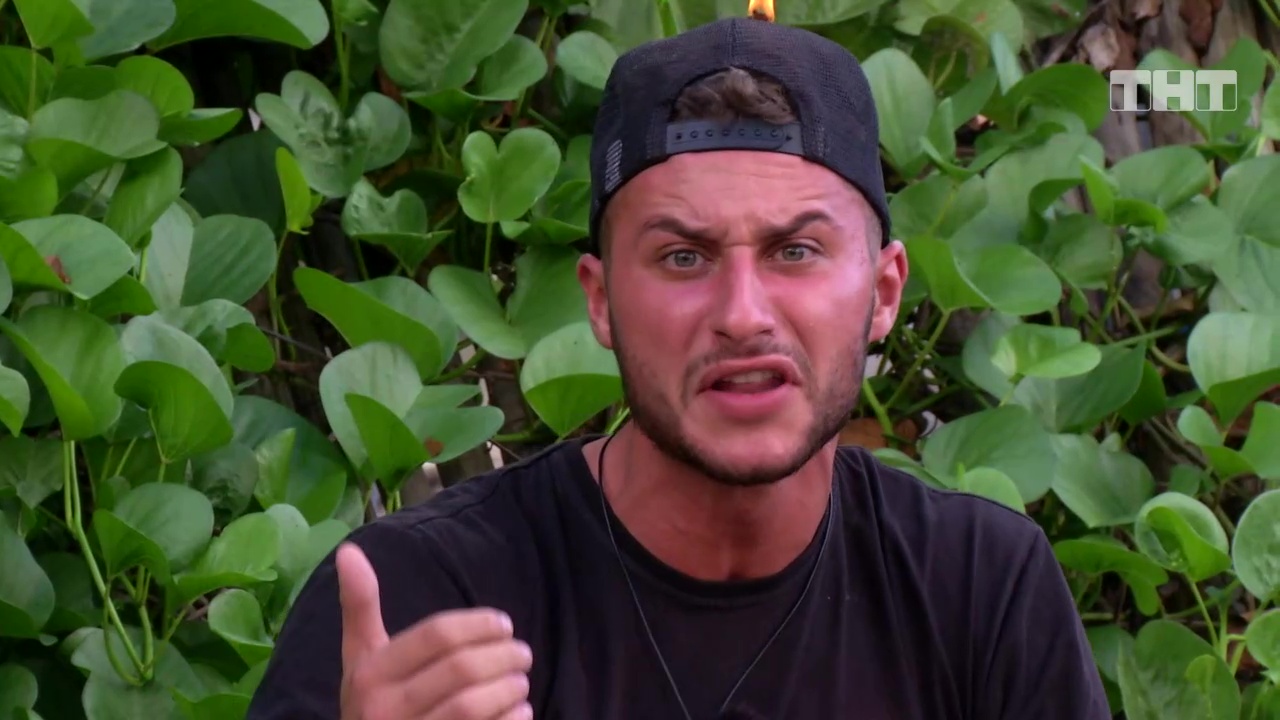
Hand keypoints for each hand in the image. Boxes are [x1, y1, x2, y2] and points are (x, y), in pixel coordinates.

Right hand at [336, 542, 533, 719]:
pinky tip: (519, 710)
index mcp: (370, 674)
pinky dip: (512, 719)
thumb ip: (359, 607)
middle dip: (504, 656)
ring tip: (520, 681)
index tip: (504, 624)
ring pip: (473, 706)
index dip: (479, 624)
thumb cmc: (371, 703)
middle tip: (523, 653)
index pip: (437, 634)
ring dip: (510, 688)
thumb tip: (348, 549)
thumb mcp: (360, 658)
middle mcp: (385, 710)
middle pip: (462, 669)